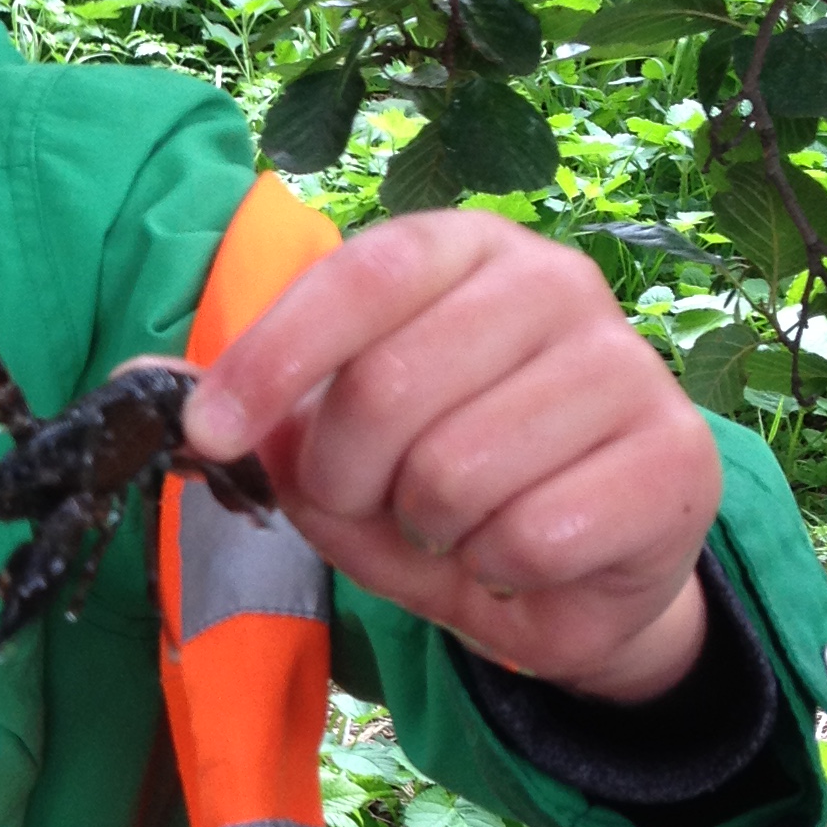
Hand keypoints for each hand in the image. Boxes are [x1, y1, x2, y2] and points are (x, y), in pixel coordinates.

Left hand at [180, 212, 717, 703]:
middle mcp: (555, 283)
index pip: (361, 277)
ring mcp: (628, 366)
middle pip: (391, 385)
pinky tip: (520, 556)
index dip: (272, 360)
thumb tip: (148, 388)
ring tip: (455, 528)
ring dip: (428, 533)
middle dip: (348, 479)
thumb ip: (248, 409)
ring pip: (457, 473)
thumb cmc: (435, 489)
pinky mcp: (677, 460)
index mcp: (462, 251)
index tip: (209, 437)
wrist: (566, 576)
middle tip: (375, 504)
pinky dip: (498, 572)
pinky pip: (534, 535)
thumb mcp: (326, 446)